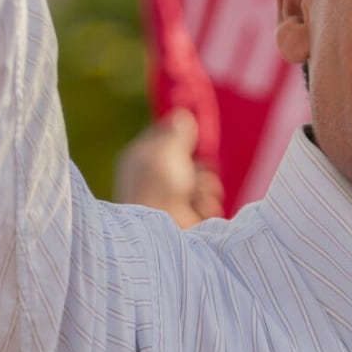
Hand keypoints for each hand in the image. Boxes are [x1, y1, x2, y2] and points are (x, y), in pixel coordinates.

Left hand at [114, 112, 224, 228]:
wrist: (160, 235)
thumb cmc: (158, 189)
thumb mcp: (166, 151)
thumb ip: (178, 132)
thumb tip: (183, 115)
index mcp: (142, 157)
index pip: (165, 134)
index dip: (183, 130)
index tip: (199, 127)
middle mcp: (158, 176)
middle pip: (192, 157)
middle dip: (201, 164)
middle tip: (195, 170)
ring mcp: (174, 198)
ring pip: (205, 180)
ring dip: (207, 186)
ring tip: (194, 196)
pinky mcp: (189, 216)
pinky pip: (209, 201)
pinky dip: (207, 204)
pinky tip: (197, 210)